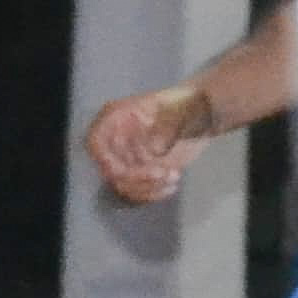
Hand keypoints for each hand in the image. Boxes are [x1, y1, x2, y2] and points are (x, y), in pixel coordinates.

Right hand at [86, 82, 209, 204]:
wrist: (201, 113)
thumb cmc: (185, 104)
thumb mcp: (176, 109)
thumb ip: (164, 127)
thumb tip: (155, 149)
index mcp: (116, 118)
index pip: (96, 142)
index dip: (105, 159)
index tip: (123, 171)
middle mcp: (116, 140)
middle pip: (111, 169)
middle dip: (136, 177)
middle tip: (164, 174)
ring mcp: (128, 158)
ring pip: (124, 185)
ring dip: (148, 187)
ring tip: (174, 177)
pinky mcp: (142, 172)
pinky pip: (138, 191)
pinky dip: (153, 193)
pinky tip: (172, 186)